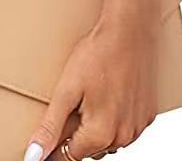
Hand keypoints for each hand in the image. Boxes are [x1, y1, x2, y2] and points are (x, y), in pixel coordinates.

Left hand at [23, 0, 159, 159]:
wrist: (129, 32)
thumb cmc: (97, 55)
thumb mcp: (66, 90)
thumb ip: (51, 126)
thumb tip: (35, 154)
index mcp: (100, 134)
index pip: (69, 156)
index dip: (54, 147)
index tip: (47, 136)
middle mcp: (122, 137)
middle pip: (88, 149)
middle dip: (74, 135)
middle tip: (67, 106)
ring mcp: (136, 127)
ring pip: (107, 140)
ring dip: (94, 128)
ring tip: (86, 97)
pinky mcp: (146, 115)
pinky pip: (124, 127)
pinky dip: (112, 118)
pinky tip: (104, 95)